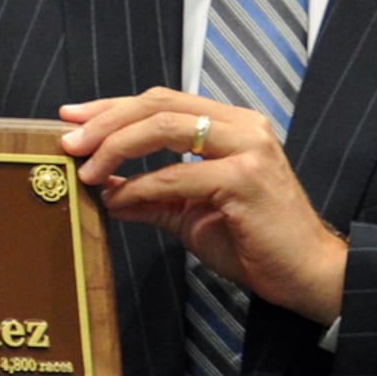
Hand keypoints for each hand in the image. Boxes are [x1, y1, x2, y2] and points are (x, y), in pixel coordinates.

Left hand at [59, 90, 347, 324]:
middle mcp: (243, 126)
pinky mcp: (246, 180)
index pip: (162, 101)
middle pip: (158, 105)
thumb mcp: (191, 213)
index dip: (112, 107)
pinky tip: (116, 199)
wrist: (307, 274)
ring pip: (165, 128)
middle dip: (105, 120)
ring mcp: (248, 149)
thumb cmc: (254, 242)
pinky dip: (140, 187)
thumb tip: (103, 189)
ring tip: (86, 169)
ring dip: (116, 147)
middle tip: (69, 141)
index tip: (72, 117)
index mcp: (233, 124)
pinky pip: (178, 177)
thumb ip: (151, 196)